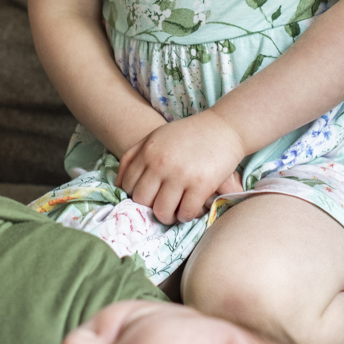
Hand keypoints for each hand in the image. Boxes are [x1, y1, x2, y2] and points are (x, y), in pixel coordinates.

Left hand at [116, 111, 245, 224]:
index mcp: (148, 152)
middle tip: (160, 206)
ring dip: (167, 216)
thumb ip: (134, 156)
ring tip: (174, 212)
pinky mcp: (201, 184)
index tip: (147, 196)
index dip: (135, 195)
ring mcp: (181, 175)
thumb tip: (119, 184)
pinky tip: (189, 210)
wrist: (225, 127)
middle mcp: (161, 164)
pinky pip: (186, 213)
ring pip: (162, 211)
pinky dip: (186, 216)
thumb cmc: (189, 134)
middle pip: (142, 201)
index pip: (128, 185)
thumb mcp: (156, 137)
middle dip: (149, 207)